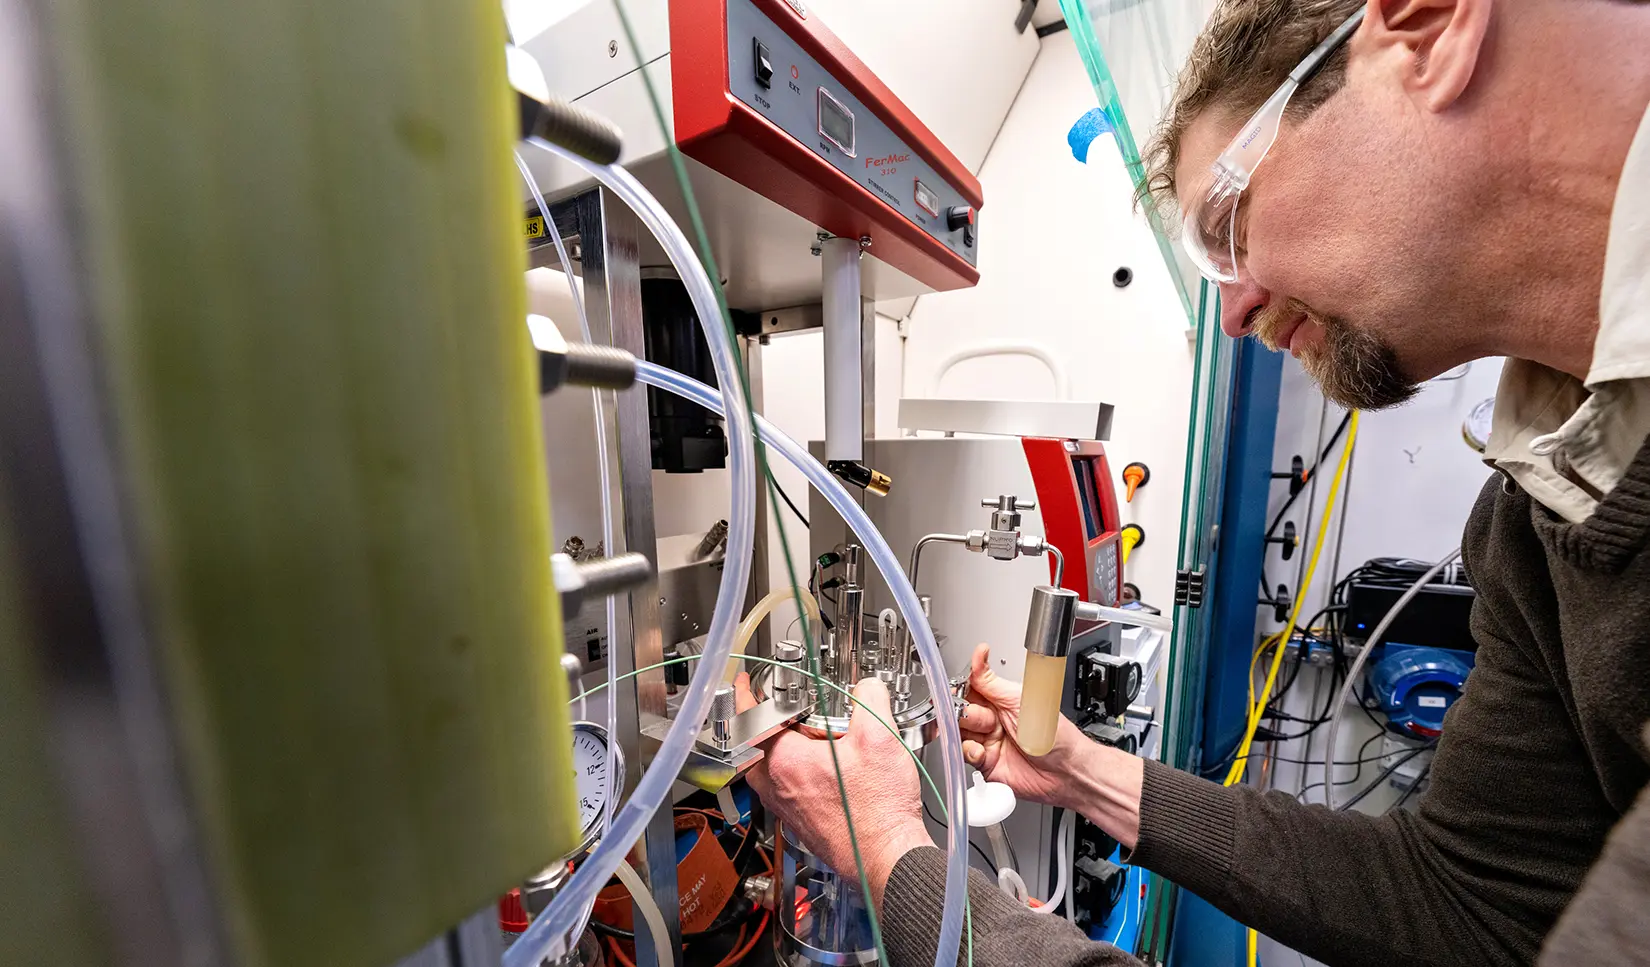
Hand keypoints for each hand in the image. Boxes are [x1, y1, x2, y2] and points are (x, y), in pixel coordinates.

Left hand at [741, 674, 932, 902]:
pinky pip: (785, 788)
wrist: (886, 856)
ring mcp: (786, 807)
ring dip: (781, 749)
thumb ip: (870, 699)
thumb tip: (868, 686)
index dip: (747, 697)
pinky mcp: (799, 821)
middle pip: (755, 747)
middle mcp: (777, 788)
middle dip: (765, 724)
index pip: (751, 721)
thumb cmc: (878, 811)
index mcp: (784, 762)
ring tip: (810, 736)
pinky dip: (794, 772)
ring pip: (769, 769)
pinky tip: (825, 768)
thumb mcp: (880, 738)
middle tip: (782, 709)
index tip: (747, 686)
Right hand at [958, 644, 1093, 810]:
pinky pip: (965, 755)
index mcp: (999, 700)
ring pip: (959, 733)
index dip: (959, 691)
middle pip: (961, 712)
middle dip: (964, 713)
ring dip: (965, 734)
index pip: (968, 690)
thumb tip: (979, 653)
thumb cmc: (1054, 734)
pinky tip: (982, 751)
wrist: (1065, 770)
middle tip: (978, 718)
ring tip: (983, 734)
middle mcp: (992, 720)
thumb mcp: (1019, 700)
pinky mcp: (986, 763)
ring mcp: (988, 742)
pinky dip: (969, 752)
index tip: (955, 693)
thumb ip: (991, 681)